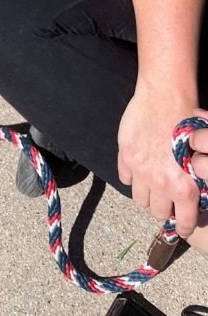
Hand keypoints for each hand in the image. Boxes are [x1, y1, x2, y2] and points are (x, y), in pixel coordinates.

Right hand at [117, 88, 207, 237]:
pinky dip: (131, 176)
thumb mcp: (199, 158)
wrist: (165, 97)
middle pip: (157, 212)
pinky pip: (125, 179)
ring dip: (146, 194)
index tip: (180, 226)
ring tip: (151, 185)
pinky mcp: (126, 157)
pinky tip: (139, 167)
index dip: (182, 227)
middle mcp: (162, 184)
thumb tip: (189, 199)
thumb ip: (192, 182)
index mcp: (185, 188)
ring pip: (140, 199)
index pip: (183, 223)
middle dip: (162, 208)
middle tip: (165, 199)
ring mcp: (141, 171)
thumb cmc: (188, 123)